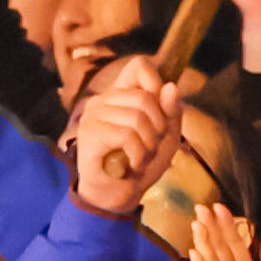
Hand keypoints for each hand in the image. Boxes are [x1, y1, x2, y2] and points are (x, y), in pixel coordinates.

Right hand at [67, 59, 186, 216]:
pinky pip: (127, 135)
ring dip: (148, 144)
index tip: (162, 110)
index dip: (156, 83)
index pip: (139, 65)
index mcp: (122, 94)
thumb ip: (171, 111)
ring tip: (140, 157)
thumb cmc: (141, 163)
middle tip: (150, 146)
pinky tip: (132, 164)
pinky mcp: (90, 132)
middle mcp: (104, 99)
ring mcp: (94, 114)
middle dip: (158, 127)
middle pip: (145, 97)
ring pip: (138, 117)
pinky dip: (138, 154)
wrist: (120, 195)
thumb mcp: (166, 136)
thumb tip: (171, 86)